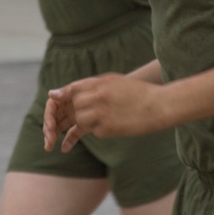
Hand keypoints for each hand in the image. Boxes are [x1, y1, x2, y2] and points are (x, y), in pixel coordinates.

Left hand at [44, 73, 163, 152]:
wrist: (160, 105)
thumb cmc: (140, 93)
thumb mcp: (117, 82)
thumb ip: (96, 85)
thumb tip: (71, 93)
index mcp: (102, 82)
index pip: (74, 88)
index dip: (62, 94)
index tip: (53, 99)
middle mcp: (99, 96)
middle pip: (75, 106)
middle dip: (73, 113)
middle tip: (73, 120)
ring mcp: (102, 112)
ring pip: (80, 120)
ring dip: (84, 124)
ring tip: (93, 126)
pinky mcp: (107, 128)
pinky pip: (94, 131)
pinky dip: (99, 131)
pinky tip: (113, 127)